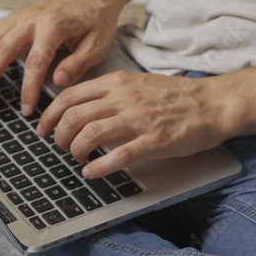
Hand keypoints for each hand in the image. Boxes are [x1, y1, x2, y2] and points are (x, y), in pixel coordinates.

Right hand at [0, 0, 124, 114]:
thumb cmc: (96, 19)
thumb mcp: (97, 44)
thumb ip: (77, 64)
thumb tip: (57, 81)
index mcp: (54, 26)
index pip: (36, 62)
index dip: (29, 88)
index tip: (25, 108)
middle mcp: (32, 18)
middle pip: (4, 49)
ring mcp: (21, 16)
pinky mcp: (16, 17)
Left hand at [36, 71, 237, 177]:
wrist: (212, 103)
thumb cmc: (175, 97)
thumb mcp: (136, 83)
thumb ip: (109, 92)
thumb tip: (79, 107)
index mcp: (117, 82)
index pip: (69, 96)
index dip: (50, 115)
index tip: (43, 128)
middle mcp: (124, 98)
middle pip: (74, 117)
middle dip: (59, 136)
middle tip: (59, 147)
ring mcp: (139, 119)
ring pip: (90, 134)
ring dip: (76, 151)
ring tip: (78, 158)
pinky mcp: (154, 141)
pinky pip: (118, 155)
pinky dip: (99, 167)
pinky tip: (91, 172)